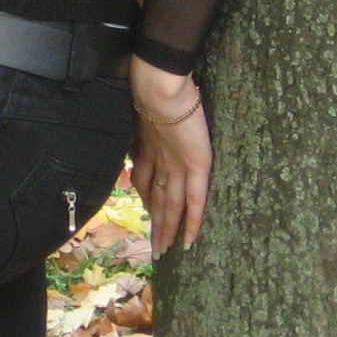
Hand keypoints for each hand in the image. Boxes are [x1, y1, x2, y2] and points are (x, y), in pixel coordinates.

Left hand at [127, 56, 210, 255]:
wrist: (162, 84)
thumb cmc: (159, 86)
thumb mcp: (148, 104)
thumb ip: (147, 120)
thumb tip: (141, 122)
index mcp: (148, 146)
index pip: (146, 180)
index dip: (146, 199)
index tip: (147, 214)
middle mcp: (160, 161)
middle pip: (156, 199)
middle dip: (156, 224)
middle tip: (154, 249)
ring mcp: (177, 165)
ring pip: (171, 206)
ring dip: (168, 230)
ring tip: (166, 252)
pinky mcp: (195, 165)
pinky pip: (195, 200)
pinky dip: (192, 222)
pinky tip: (190, 240)